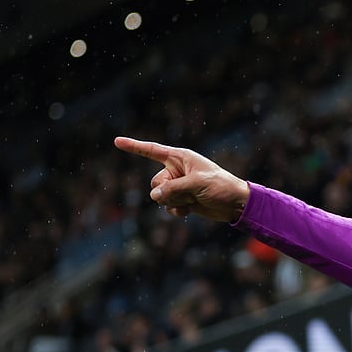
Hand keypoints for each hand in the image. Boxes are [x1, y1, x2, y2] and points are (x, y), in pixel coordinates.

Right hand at [114, 136, 249, 220]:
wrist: (235, 204)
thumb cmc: (221, 187)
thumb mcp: (198, 184)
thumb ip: (174, 188)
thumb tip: (155, 196)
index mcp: (180, 158)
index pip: (152, 150)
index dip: (134, 146)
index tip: (116, 141)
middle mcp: (176, 170)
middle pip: (155, 183)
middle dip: (167, 191)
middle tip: (188, 192)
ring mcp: (178, 186)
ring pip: (159, 196)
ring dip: (174, 201)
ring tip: (193, 199)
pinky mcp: (182, 200)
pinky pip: (167, 206)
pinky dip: (176, 210)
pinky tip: (190, 210)